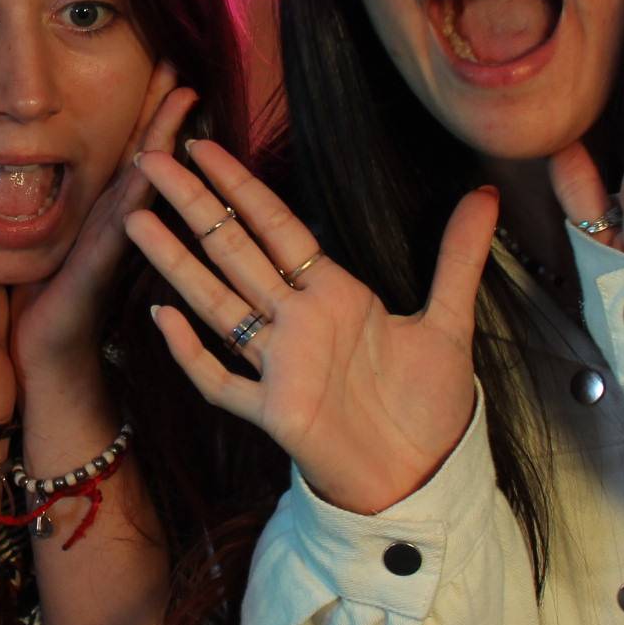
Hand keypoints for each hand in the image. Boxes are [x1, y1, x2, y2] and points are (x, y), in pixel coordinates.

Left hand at [10, 65, 196, 379]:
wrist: (39, 360)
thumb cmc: (43, 303)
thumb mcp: (49, 240)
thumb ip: (58, 204)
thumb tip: (45, 160)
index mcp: (101, 214)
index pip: (129, 153)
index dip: (145, 112)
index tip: (162, 67)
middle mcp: (115, 224)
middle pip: (145, 158)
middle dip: (162, 112)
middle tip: (182, 68)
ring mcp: (112, 245)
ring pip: (142, 183)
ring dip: (161, 141)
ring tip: (180, 100)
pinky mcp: (96, 270)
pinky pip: (119, 227)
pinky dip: (137, 196)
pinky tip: (149, 169)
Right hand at [124, 139, 499, 516]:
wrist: (427, 477)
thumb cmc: (430, 406)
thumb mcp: (449, 323)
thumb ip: (459, 257)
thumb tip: (487, 193)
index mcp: (331, 293)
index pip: (275, 225)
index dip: (238, 185)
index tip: (204, 146)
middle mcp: (297, 322)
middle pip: (233, 250)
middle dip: (192, 205)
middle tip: (150, 161)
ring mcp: (279, 366)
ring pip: (216, 303)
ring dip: (178, 263)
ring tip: (137, 221)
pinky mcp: (274, 412)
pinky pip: (222, 380)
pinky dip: (193, 353)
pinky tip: (163, 320)